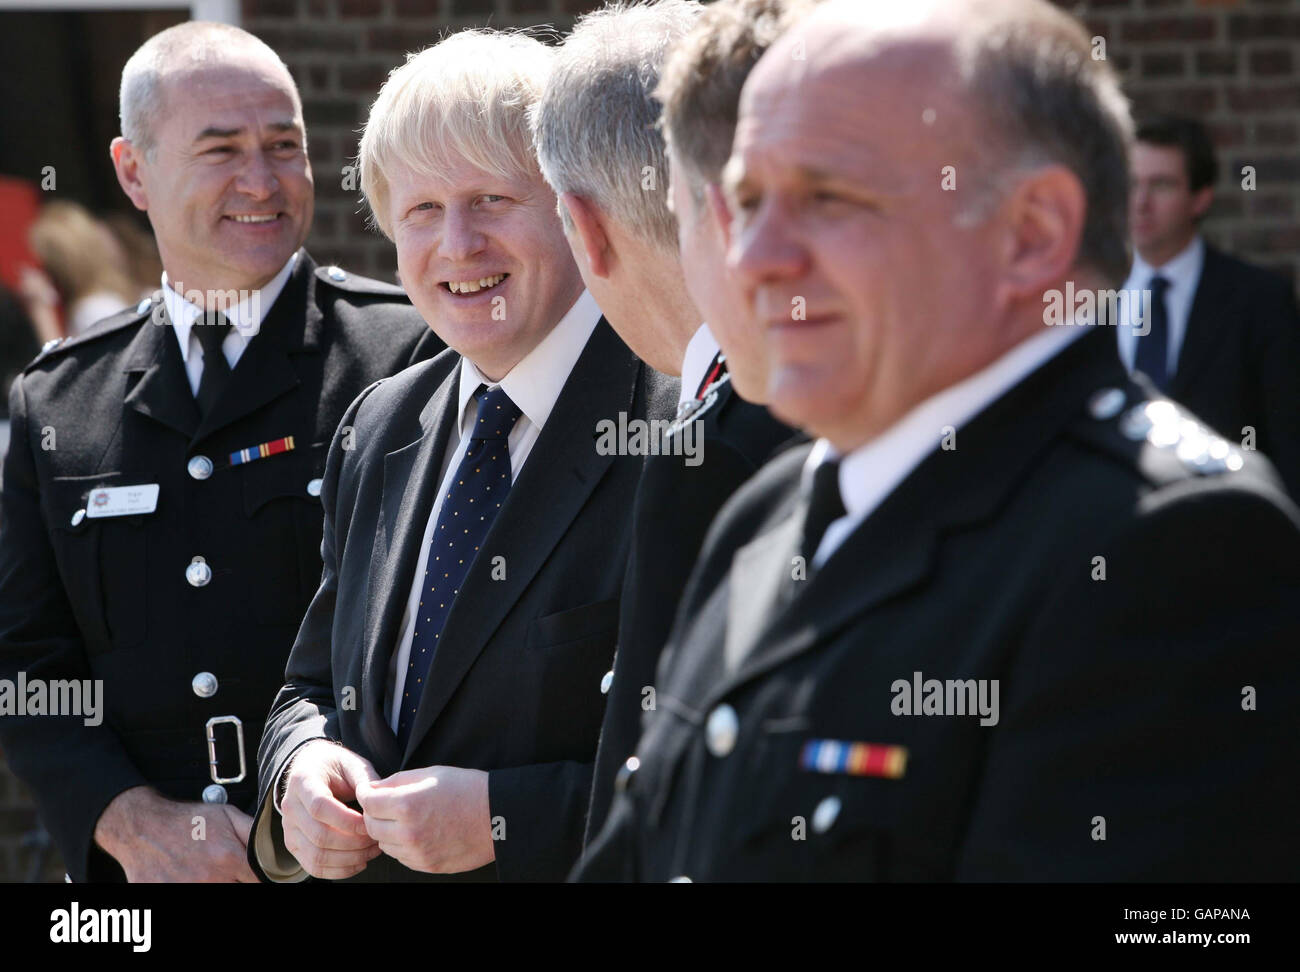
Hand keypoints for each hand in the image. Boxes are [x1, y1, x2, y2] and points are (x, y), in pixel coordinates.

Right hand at [93, 786, 256, 882]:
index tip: (251, 874)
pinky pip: (189, 897)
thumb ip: (253, 833)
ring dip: (217, 885)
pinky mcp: (166, 897)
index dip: (258, 878)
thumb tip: (273, 850)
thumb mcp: (227, 815)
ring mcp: (188, 890)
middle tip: (228, 871)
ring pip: (217, 894)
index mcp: (229, 859)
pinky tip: (189, 878)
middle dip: (236, 881)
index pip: (258, 881)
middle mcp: (211, 879)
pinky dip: (192, 887)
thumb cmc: (186, 820)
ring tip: (207, 873)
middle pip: (238, 889)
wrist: (143, 827)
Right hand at [280, 740, 380, 878]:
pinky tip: (359, 863)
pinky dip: (338, 870)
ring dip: (349, 858)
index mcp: (303, 780)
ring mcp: (289, 828)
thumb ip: (365, 780)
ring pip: (317, 855)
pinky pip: (313, 866)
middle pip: (319, 835)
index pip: (320, 807)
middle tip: (377, 839)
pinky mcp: (294, 844)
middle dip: (354, 843)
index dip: (347, 820)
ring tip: (372, 851)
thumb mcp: (352, 763)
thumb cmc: (336, 766)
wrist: (313, 769)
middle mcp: (290, 806)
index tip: (370, 823)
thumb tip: (376, 803)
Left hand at [356, 766, 493, 873]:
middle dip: (376, 814)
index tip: (372, 792)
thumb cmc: (467, 789)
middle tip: (389, 805)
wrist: (498, 815)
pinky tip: (420, 832)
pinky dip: (404, 846)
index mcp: (407, 805)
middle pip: (371, 826)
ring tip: (409, 819)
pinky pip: (402, 857)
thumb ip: (397, 781)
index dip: (367, 794)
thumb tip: (373, 788)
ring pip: (384, 844)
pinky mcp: (427, 865)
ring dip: (389, 832)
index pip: (367, 802)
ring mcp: (418, 853)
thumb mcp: (431, 773)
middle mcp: (408, 832)